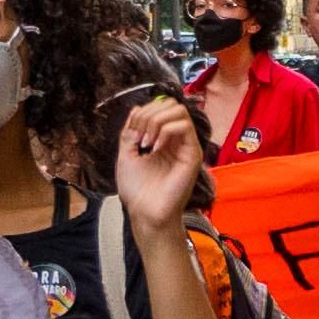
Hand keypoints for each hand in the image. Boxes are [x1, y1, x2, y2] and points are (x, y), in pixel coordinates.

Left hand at [110, 90, 208, 233]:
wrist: (145, 213)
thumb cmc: (138, 191)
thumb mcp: (126, 154)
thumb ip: (130, 131)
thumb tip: (137, 109)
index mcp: (162, 139)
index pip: (161, 108)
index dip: (144, 111)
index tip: (133, 131)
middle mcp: (176, 141)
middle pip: (171, 105)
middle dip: (150, 114)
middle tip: (139, 136)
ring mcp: (185, 146)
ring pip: (179, 111)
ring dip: (156, 121)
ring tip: (146, 142)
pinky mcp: (192, 155)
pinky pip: (184, 127)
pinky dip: (165, 130)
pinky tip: (154, 148)